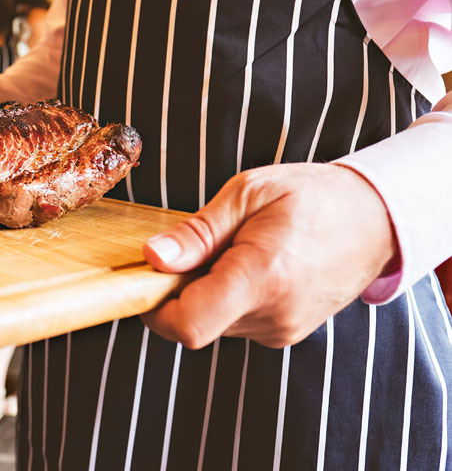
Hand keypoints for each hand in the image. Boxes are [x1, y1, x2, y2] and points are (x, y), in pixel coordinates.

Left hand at [140, 163, 396, 348]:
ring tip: (232, 251)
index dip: (154, 307)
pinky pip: (236, 323)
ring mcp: (283, 329)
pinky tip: (247, 266)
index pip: (187, 325)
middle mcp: (273, 315)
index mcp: (261, 277)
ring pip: (213, 324)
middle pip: (194, 323)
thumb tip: (152, 257)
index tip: (151, 275)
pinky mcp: (287, 333)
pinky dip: (227, 299)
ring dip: (205, 293)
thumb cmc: (313, 195)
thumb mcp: (248, 193)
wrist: (376, 216)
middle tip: (198, 248)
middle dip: (179, 291)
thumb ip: (197, 232)